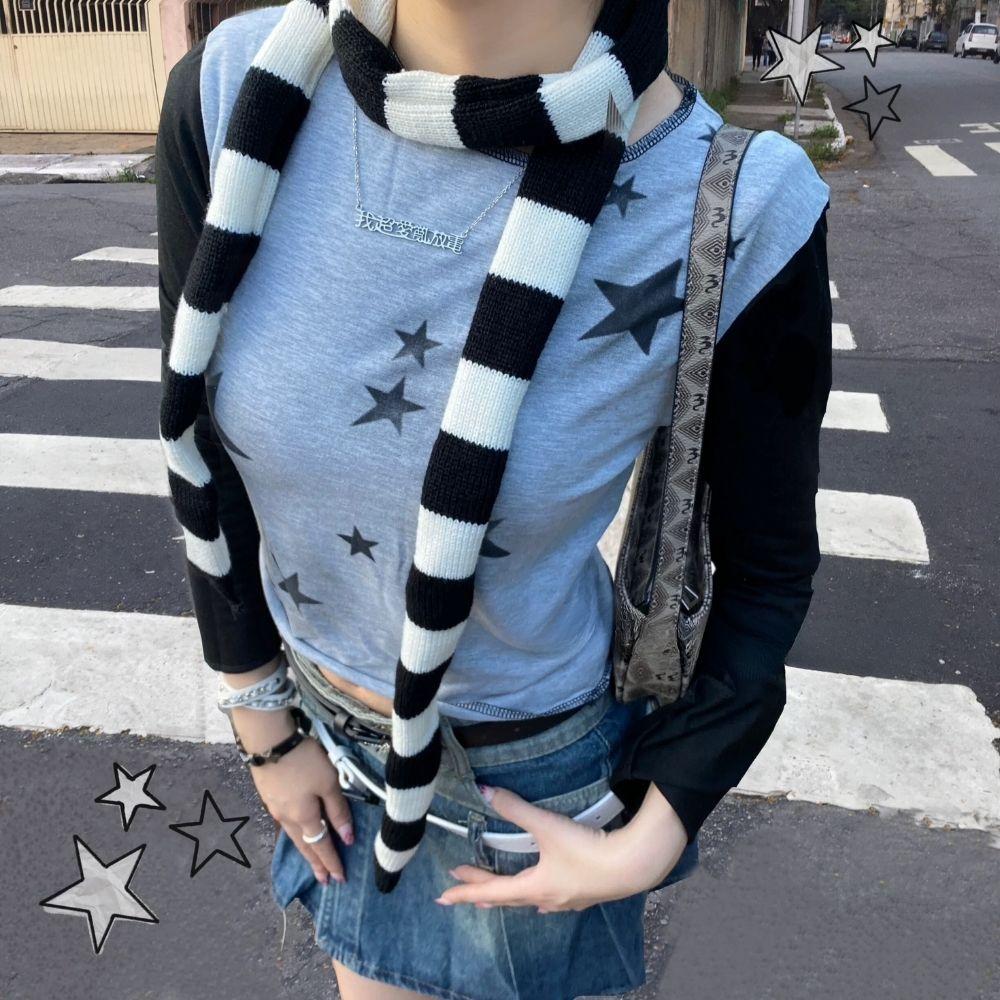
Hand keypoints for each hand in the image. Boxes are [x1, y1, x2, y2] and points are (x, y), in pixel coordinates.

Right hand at [244, 717, 355, 884]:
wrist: (268, 741)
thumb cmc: (303, 760)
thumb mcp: (328, 782)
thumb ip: (338, 810)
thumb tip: (348, 838)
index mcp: (305, 818)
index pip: (322, 846)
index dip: (332, 862)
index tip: (340, 879)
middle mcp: (288, 819)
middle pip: (305, 847)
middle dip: (316, 864)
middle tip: (324, 881)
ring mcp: (275, 809)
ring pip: (294, 837)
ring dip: (305, 852)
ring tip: (312, 864)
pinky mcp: (269, 797)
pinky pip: (285, 825)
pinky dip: (295, 836)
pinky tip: (297, 834)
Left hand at [435, 782, 686, 912]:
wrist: (631, 866)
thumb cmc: (586, 850)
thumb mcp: (546, 826)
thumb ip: (515, 808)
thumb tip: (483, 790)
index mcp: (533, 886)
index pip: (491, 891)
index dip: (466, 891)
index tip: (443, 896)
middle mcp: (546, 899)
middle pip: (507, 898)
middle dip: (483, 890)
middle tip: (461, 885)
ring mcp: (567, 900)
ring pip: (529, 901)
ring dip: (509, 896)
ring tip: (497, 895)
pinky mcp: (584, 895)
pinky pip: (550, 899)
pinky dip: (535, 895)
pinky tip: (544, 896)